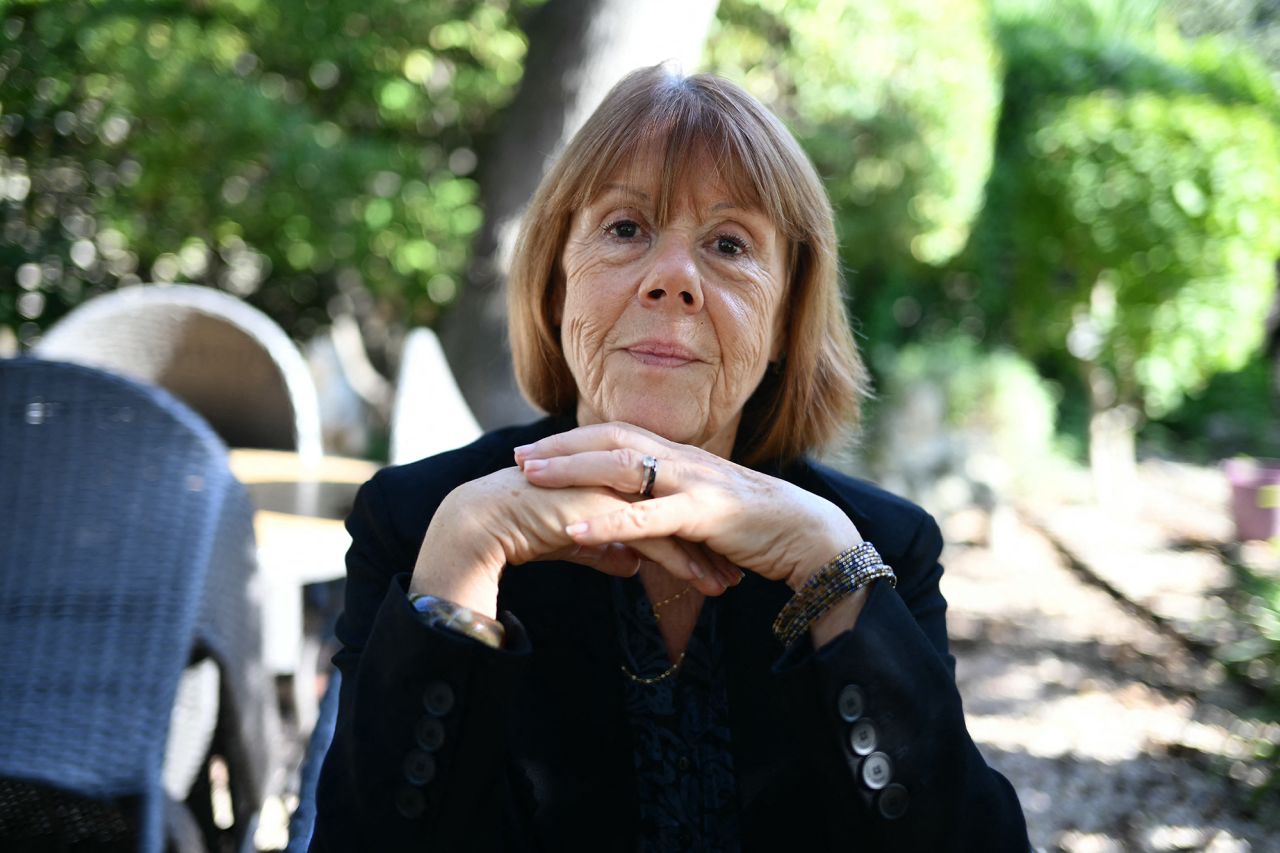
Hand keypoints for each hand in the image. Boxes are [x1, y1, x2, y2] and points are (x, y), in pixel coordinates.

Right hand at [408, 467, 732, 617]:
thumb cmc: (524, 527)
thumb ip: (606, 548)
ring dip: (704, 553)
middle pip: (678, 504)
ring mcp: (613, 487)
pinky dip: (682, 561)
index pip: (665, 498)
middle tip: (738, 565)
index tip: (718, 552)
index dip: (693, 526)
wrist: (485, 522)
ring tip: (727, 584)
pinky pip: (654, 535)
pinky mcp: (606, 508)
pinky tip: (702, 584)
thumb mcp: (576, 540)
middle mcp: (618, 474)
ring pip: (673, 520)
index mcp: (612, 474)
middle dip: (710, 538)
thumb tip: (631, 564)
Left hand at [514, 422, 863, 589]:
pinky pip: (648, 517)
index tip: (536, 448)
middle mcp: (685, 460)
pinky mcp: (708, 513)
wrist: (814, 537)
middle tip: (517, 455)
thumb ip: (673, 507)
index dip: (575, 439)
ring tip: (529, 479)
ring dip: (571, 471)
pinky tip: (573, 532)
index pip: (620, 435)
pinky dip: (607, 523)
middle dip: (560, 446)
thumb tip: (641, 518)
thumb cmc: (760, 528)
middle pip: (611, 439)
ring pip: (622, 467)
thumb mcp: (706, 512)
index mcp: (683, 457)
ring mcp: (696, 482)